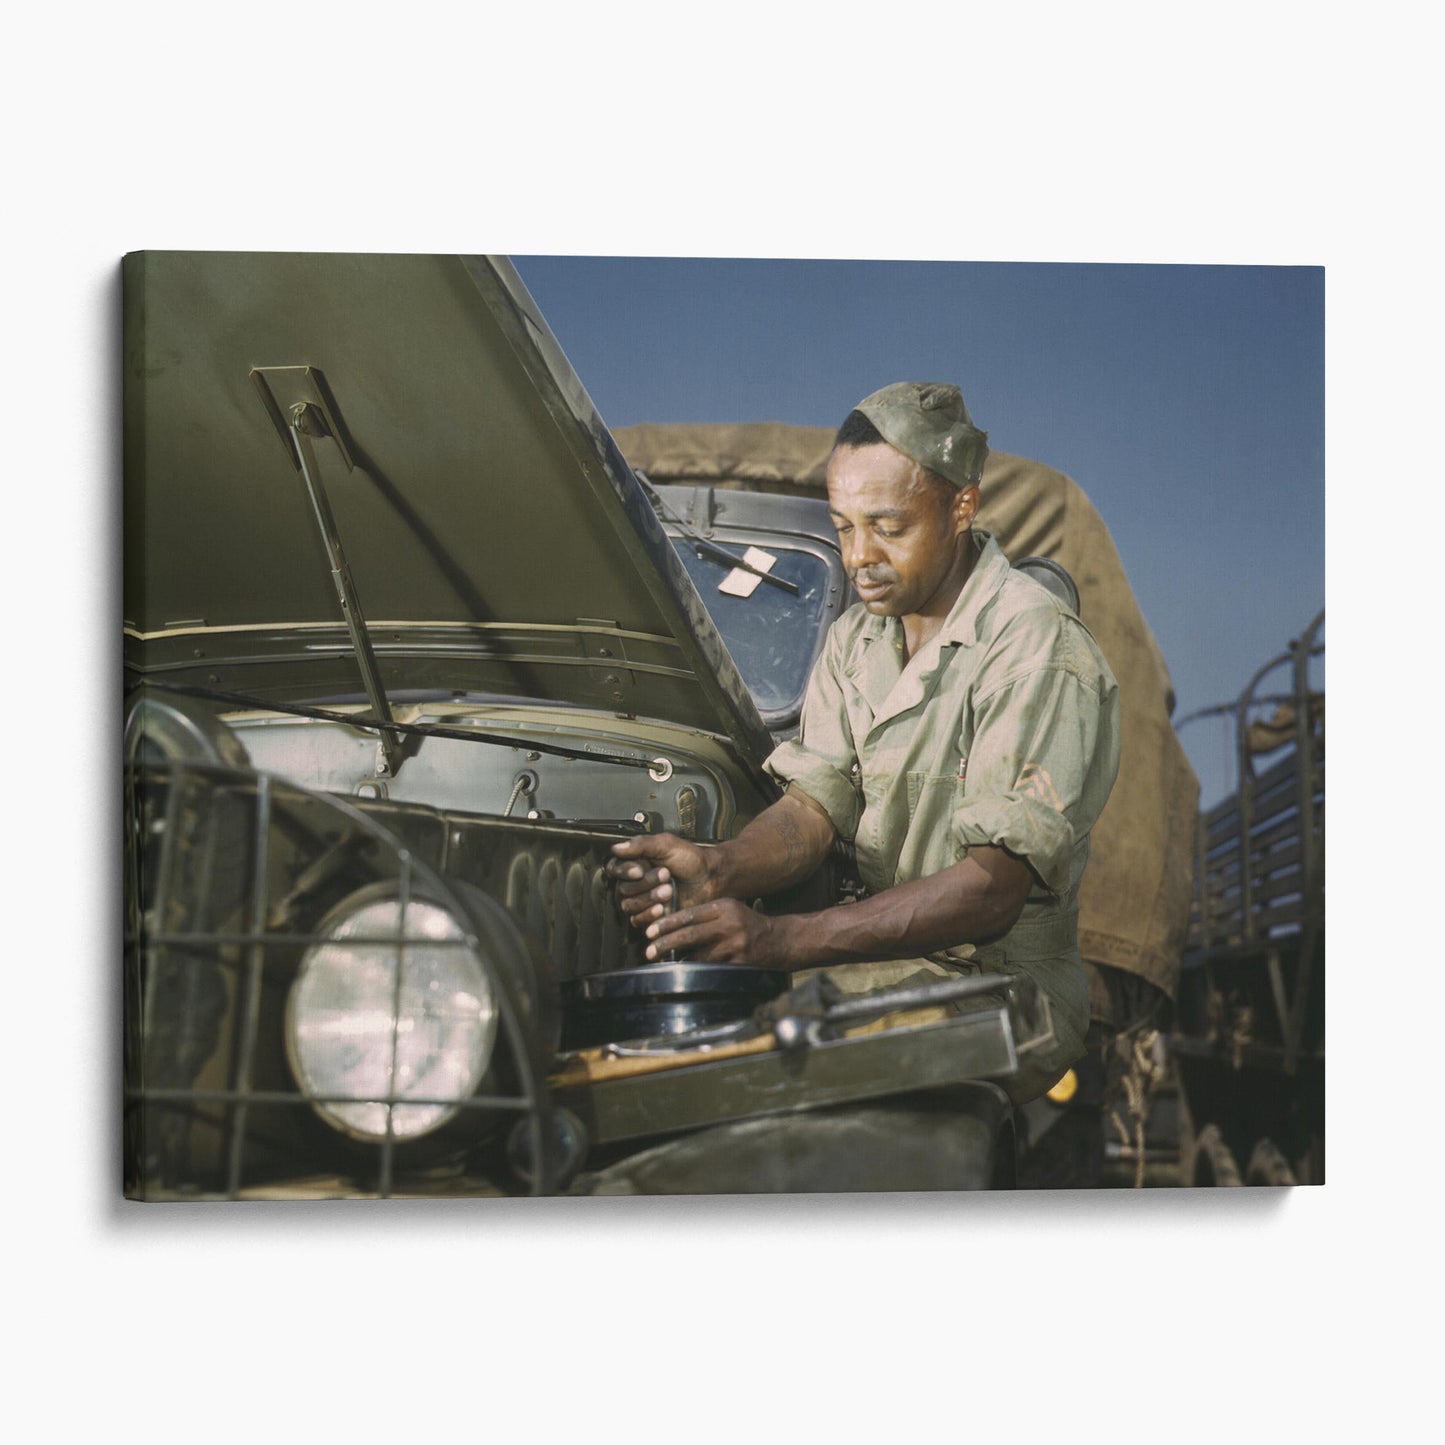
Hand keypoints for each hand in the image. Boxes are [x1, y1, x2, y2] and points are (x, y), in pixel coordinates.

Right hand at [606, 833, 716, 932]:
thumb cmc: (691, 859)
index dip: (624, 871)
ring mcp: (642, 901)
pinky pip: (637, 921)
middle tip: (666, 875)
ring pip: (629, 906)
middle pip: (622, 889)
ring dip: (648, 898)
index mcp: (635, 863)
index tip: (639, 870)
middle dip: (644, 884)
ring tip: (669, 890)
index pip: (615, 869)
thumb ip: (641, 844)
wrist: (710, 879)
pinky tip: (663, 909)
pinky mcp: (650, 918)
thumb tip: (616, 847)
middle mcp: (635, 882)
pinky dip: (649, 915)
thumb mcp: (666, 845)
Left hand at [643, 897, 796, 967]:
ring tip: (664, 963)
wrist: (780, 940)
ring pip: (699, 955)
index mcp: (724, 907)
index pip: (689, 914)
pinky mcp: (740, 962)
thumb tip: (671, 926)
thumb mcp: (729, 910)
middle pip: (690, 934)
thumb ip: (704, 915)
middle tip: (649, 951)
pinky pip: (712, 968)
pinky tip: (687, 972)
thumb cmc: (747, 924)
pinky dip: (698, 971)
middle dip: (665, 943)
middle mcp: (730, 924)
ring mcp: (736, 944)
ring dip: (680, 961)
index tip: (650, 931)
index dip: (667, 923)